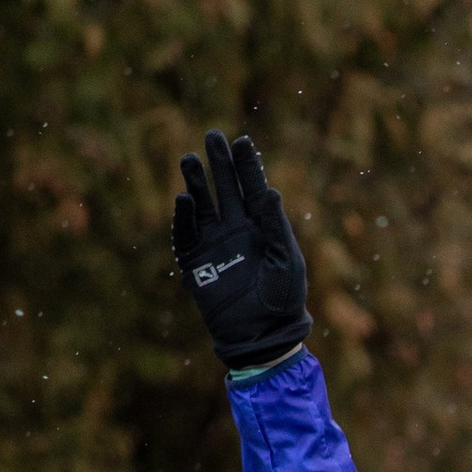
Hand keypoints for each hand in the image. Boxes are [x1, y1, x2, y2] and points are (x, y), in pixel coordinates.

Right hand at [172, 128, 311, 374]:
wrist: (262, 336)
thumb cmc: (283, 300)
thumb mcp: (287, 261)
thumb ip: (276, 226)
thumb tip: (270, 190)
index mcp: (262, 228)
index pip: (253, 188)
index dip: (247, 165)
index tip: (241, 140)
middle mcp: (237, 231)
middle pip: (225, 189)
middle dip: (218, 163)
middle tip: (211, 135)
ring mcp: (215, 245)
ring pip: (202, 206)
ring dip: (195, 183)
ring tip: (188, 158)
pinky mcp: (196, 263)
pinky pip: (185, 235)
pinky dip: (183, 217)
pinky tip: (184, 198)